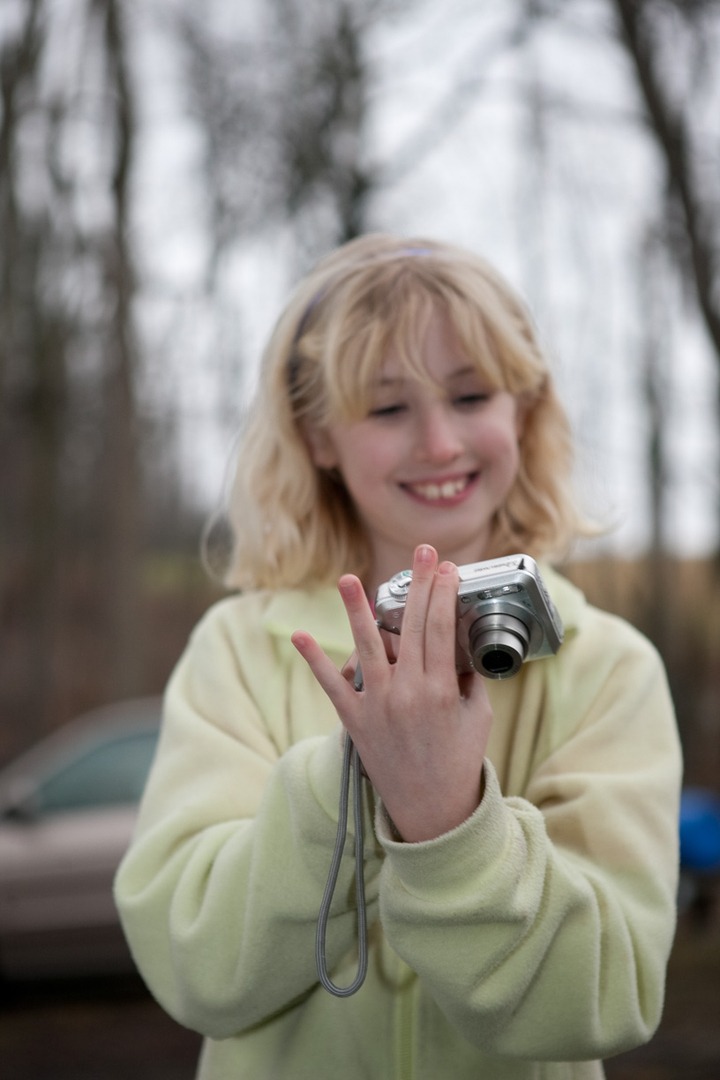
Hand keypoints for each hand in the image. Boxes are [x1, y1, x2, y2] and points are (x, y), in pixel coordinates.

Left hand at [291, 545, 493, 841]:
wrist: (431, 810)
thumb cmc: (458, 760)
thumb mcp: (477, 715)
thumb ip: (467, 677)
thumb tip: (456, 642)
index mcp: (442, 689)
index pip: (441, 627)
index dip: (443, 592)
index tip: (446, 566)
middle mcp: (408, 692)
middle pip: (412, 626)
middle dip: (418, 584)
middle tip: (422, 551)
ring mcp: (378, 704)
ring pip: (366, 646)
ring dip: (356, 610)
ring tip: (348, 579)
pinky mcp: (354, 719)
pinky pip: (331, 684)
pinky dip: (315, 661)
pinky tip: (300, 636)